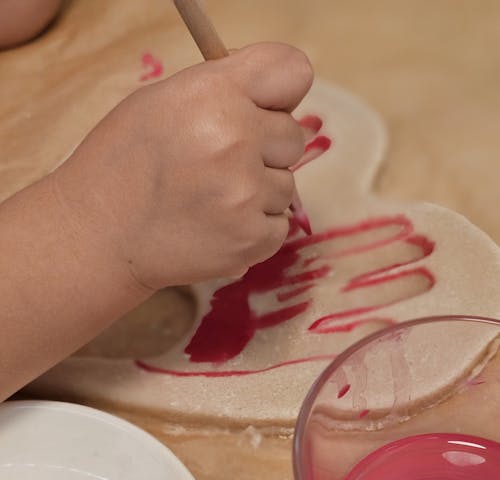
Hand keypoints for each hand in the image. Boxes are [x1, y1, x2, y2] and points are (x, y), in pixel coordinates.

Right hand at [51, 42, 313, 291]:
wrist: (100, 236)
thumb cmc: (124, 164)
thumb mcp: (161, 101)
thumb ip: (222, 89)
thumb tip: (272, 97)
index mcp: (213, 94)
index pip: (292, 71)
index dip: (280, 93)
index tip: (265, 109)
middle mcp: (235, 140)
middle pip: (292, 137)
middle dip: (264, 149)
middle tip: (218, 164)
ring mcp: (246, 194)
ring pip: (285, 185)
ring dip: (257, 192)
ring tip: (209, 200)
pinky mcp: (251, 240)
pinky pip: (279, 225)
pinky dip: (254, 228)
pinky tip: (217, 225)